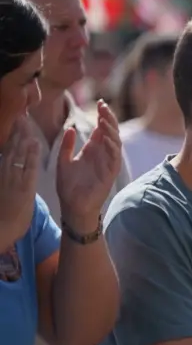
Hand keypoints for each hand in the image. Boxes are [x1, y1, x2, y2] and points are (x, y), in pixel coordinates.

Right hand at [0, 118, 39, 249]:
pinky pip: (27, 169)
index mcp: (3, 174)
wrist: (2, 231)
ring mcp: (13, 181)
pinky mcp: (22, 189)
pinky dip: (31, 156)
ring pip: (17, 156)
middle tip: (21, 113)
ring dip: (22, 137)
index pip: (8, 151)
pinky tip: (35, 144)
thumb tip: (8, 163)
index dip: (13, 135)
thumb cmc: (5, 213)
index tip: (17, 120)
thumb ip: (7, 175)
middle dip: (16, 131)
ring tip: (26, 121)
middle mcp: (6, 174)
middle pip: (11, 149)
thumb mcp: (5, 190)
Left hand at [56, 101, 122, 227]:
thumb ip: (67, 146)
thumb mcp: (64, 161)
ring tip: (104, 118)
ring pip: (115, 141)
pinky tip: (105, 137)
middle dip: (108, 118)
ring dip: (111, 129)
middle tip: (103, 106)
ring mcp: (108, 163)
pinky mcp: (110, 173)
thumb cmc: (69, 186)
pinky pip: (114, 156)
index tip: (99, 103)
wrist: (73, 206)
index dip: (102, 116)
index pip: (101, 128)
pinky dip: (111, 146)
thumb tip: (71, 128)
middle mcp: (103, 154)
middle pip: (111, 131)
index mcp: (93, 150)